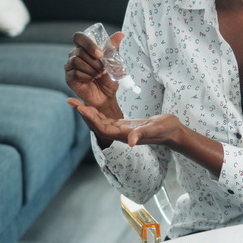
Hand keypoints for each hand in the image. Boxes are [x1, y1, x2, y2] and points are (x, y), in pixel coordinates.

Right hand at [64, 30, 124, 113]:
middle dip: (95, 62)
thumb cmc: (108, 78)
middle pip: (80, 51)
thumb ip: (113, 47)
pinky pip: (75, 73)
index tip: (100, 54)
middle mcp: (75, 55)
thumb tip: (120, 34)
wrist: (106, 95)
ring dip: (91, 69)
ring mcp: (70, 66)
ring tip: (98, 75)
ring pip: (76, 61)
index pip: (79, 37)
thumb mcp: (113, 61)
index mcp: (84, 48)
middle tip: (103, 70)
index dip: (88, 43)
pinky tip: (91, 80)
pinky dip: (87, 76)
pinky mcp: (69, 77)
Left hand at [66, 101, 183, 147]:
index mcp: (123, 134)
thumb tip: (130, 142)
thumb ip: (141, 134)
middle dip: (83, 113)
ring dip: (88, 112)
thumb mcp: (153, 129)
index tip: (78, 106)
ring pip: (100, 121)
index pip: (100, 126)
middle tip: (70, 100)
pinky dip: (98, 112)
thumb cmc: (165, 129)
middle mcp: (119, 133)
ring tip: (77, 102)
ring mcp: (122, 130)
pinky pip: (107, 119)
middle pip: (96, 124)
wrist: (172, 132)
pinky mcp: (125, 125)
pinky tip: (93, 107)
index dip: (88, 117)